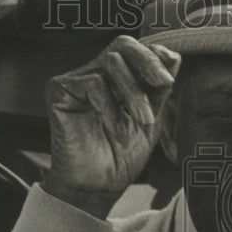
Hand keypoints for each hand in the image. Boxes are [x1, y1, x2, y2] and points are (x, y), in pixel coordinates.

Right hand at [41, 36, 180, 217]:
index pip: (134, 50)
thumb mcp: (150, 118)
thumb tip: (173, 55)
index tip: (169, 79)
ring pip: (111, 61)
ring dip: (134, 92)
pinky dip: (110, 106)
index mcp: (114, 79)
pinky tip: (114, 127)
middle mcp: (93, 74)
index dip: (154, 56)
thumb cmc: (121, 157)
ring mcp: (74, 81)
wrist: (99, 186)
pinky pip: (93, 82)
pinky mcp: (58, 90)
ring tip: (143, 119)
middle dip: (148, 62)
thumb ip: (158, 88)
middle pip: (122, 45)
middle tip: (164, 84)